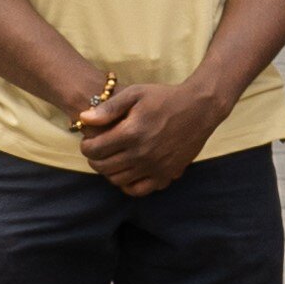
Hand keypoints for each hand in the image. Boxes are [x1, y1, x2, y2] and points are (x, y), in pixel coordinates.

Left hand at [76, 77, 225, 195]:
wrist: (199, 109)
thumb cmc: (165, 98)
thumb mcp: (135, 93)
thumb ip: (109, 108)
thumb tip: (84, 119)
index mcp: (131, 133)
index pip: (95, 150)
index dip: (86, 146)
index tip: (87, 141)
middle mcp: (141, 154)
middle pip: (104, 167)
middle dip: (94, 160)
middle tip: (96, 152)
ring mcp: (154, 167)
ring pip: (118, 180)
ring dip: (108, 172)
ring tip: (111, 160)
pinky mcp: (166, 174)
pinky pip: (140, 190)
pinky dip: (128, 185)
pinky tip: (127, 173)